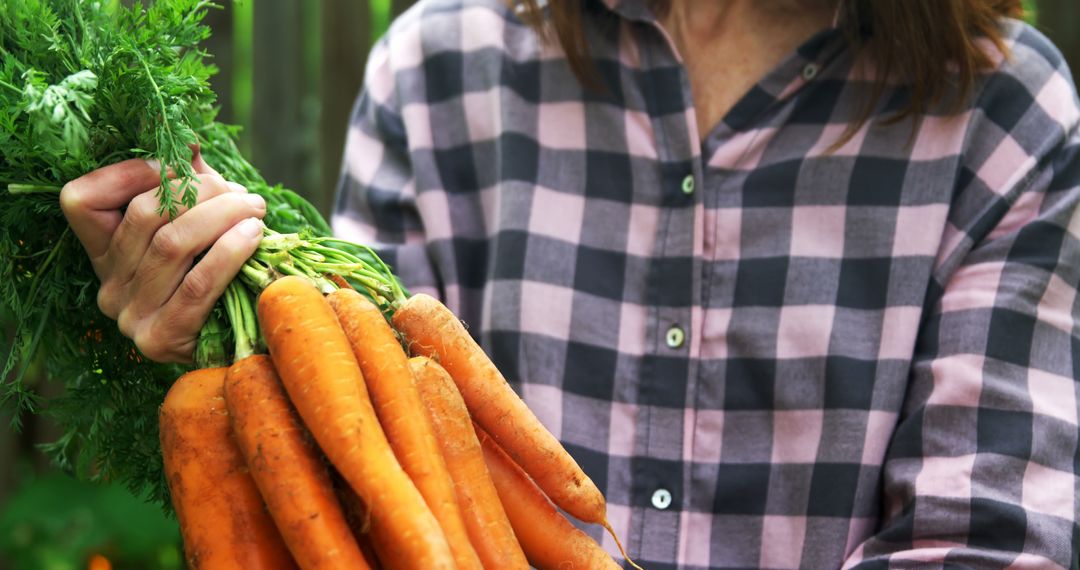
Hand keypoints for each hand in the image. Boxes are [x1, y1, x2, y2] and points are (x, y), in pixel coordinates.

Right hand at [59, 152, 265, 362]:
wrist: (241, 350)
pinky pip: (198, 283)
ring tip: (255, 208)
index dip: (128, 172)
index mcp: (103, 255)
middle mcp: (109, 286)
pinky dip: (230, 251)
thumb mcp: (196, 229)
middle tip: (241, 192)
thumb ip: (186, 190)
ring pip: (173, 243)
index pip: (81, 201)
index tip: (181, 161)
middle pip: (143, 215)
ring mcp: (130, 316)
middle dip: (199, 190)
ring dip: (222, 215)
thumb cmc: (220, 279)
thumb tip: (189, 144)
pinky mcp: (162, 338)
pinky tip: (254, 234)